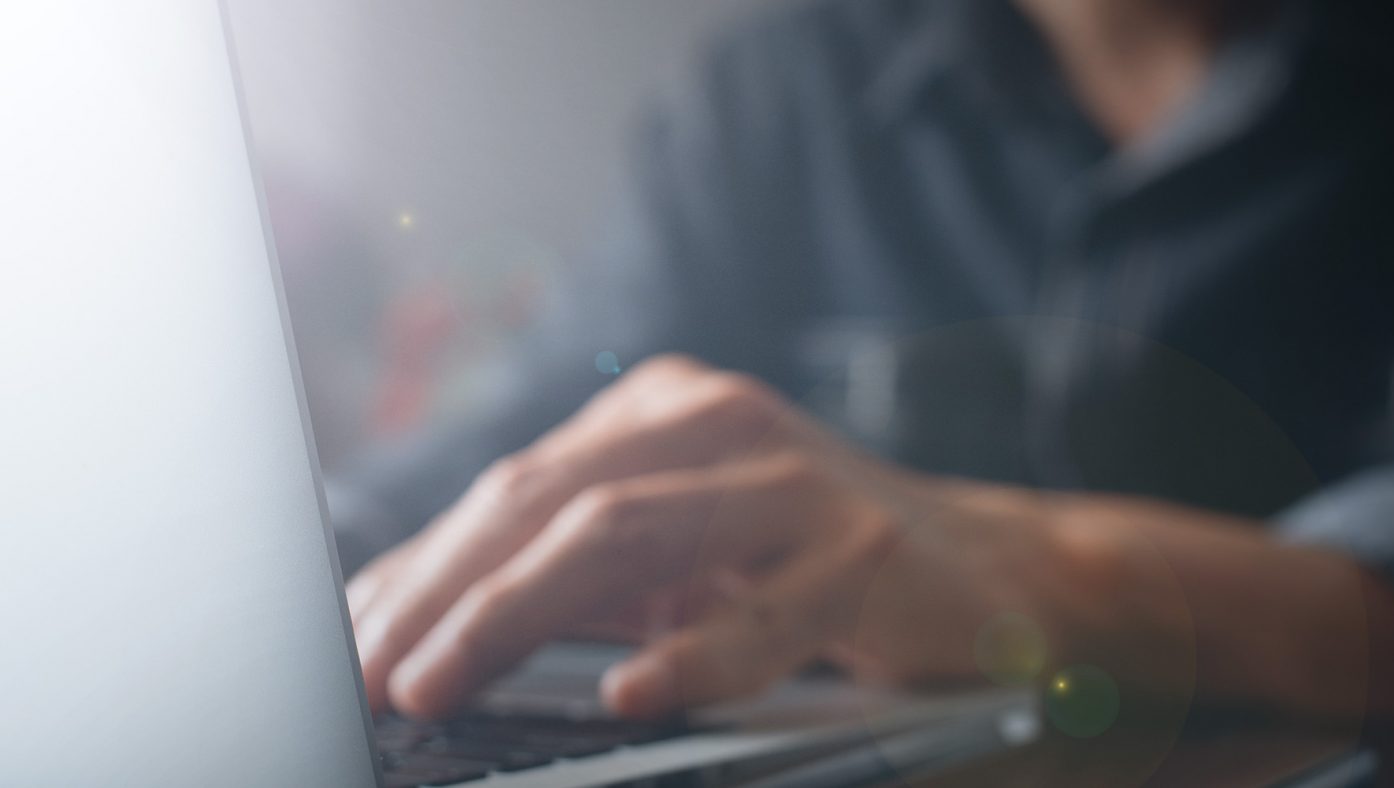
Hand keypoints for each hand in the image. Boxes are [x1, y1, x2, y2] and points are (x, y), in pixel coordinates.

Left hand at [348, 355, 1076, 719]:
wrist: (991, 569)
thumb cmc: (811, 564)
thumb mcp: (683, 553)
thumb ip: (579, 574)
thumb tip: (434, 626)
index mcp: (659, 414)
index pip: (515, 486)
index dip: (423, 564)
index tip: (351, 637)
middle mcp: (715, 423)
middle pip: (548, 497)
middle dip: (444, 590)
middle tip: (373, 672)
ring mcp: (792, 479)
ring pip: (625, 531)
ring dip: (516, 614)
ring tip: (440, 682)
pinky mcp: (864, 550)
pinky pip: (765, 610)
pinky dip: (692, 652)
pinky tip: (630, 695)